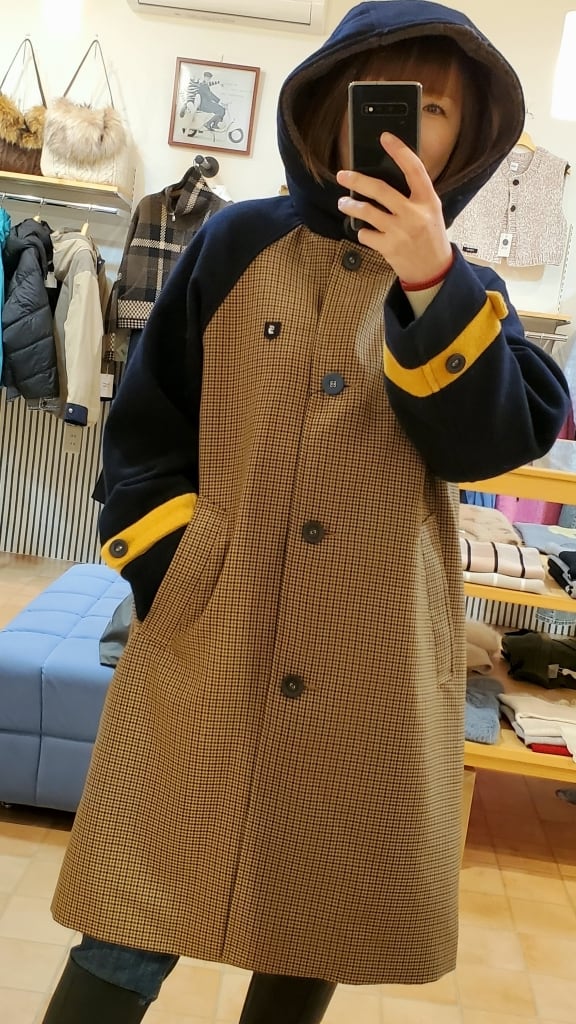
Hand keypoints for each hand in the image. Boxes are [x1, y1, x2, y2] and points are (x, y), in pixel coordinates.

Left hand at [336, 133, 452, 284]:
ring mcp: (400, 231)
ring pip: (367, 212)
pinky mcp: (388, 247)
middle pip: (380, 189)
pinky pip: (366, 234)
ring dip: (350, 206)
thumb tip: (387, 178)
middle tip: (342, 175)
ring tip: (343, 203)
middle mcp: (414, 213)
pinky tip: (365, 232)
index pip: (414, 168)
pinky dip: (362, 232)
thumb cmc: (431, 239)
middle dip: (357, 180)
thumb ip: (414, 196)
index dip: (399, 151)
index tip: (385, 138)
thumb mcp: (431, 212)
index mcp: (427, 200)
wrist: (434, 271)